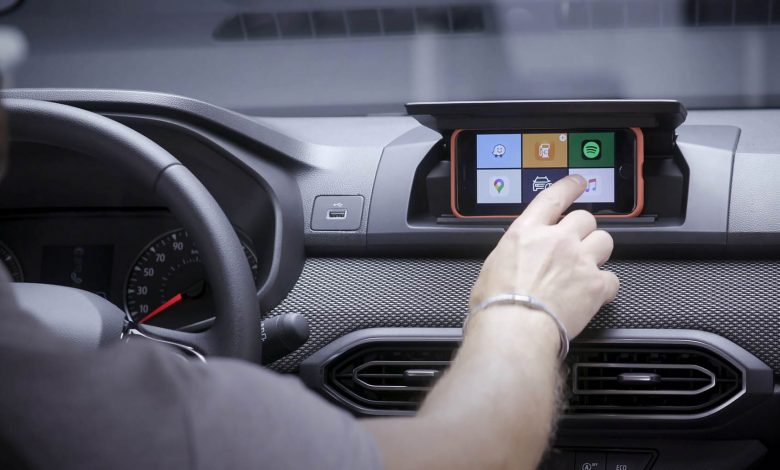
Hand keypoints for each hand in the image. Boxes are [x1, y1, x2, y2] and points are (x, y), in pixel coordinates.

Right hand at [469, 175, 618, 337]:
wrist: (514, 329)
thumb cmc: (497, 304)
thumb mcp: (493, 267)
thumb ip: (513, 255)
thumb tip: (517, 259)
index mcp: (527, 232)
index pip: (554, 197)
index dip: (570, 186)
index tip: (578, 183)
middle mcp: (557, 240)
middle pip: (585, 218)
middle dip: (583, 229)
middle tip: (577, 243)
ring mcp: (579, 260)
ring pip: (605, 240)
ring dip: (597, 251)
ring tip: (587, 267)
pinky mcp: (595, 285)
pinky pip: (612, 278)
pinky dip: (605, 286)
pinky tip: (594, 294)